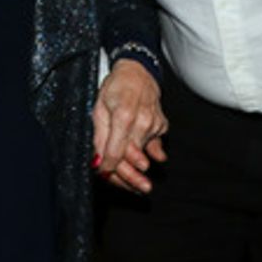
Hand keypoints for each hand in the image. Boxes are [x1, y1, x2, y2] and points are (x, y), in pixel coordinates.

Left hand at [91, 59, 167, 193]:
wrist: (137, 71)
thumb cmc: (115, 87)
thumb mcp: (99, 108)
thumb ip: (99, 136)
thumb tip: (100, 160)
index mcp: (122, 117)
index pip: (116, 152)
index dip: (109, 167)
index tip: (104, 173)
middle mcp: (141, 122)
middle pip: (134, 158)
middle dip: (131, 177)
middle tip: (136, 190)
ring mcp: (154, 124)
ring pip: (145, 154)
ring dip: (138, 166)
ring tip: (141, 184)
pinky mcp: (162, 124)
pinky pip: (156, 145)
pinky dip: (151, 153)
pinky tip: (151, 160)